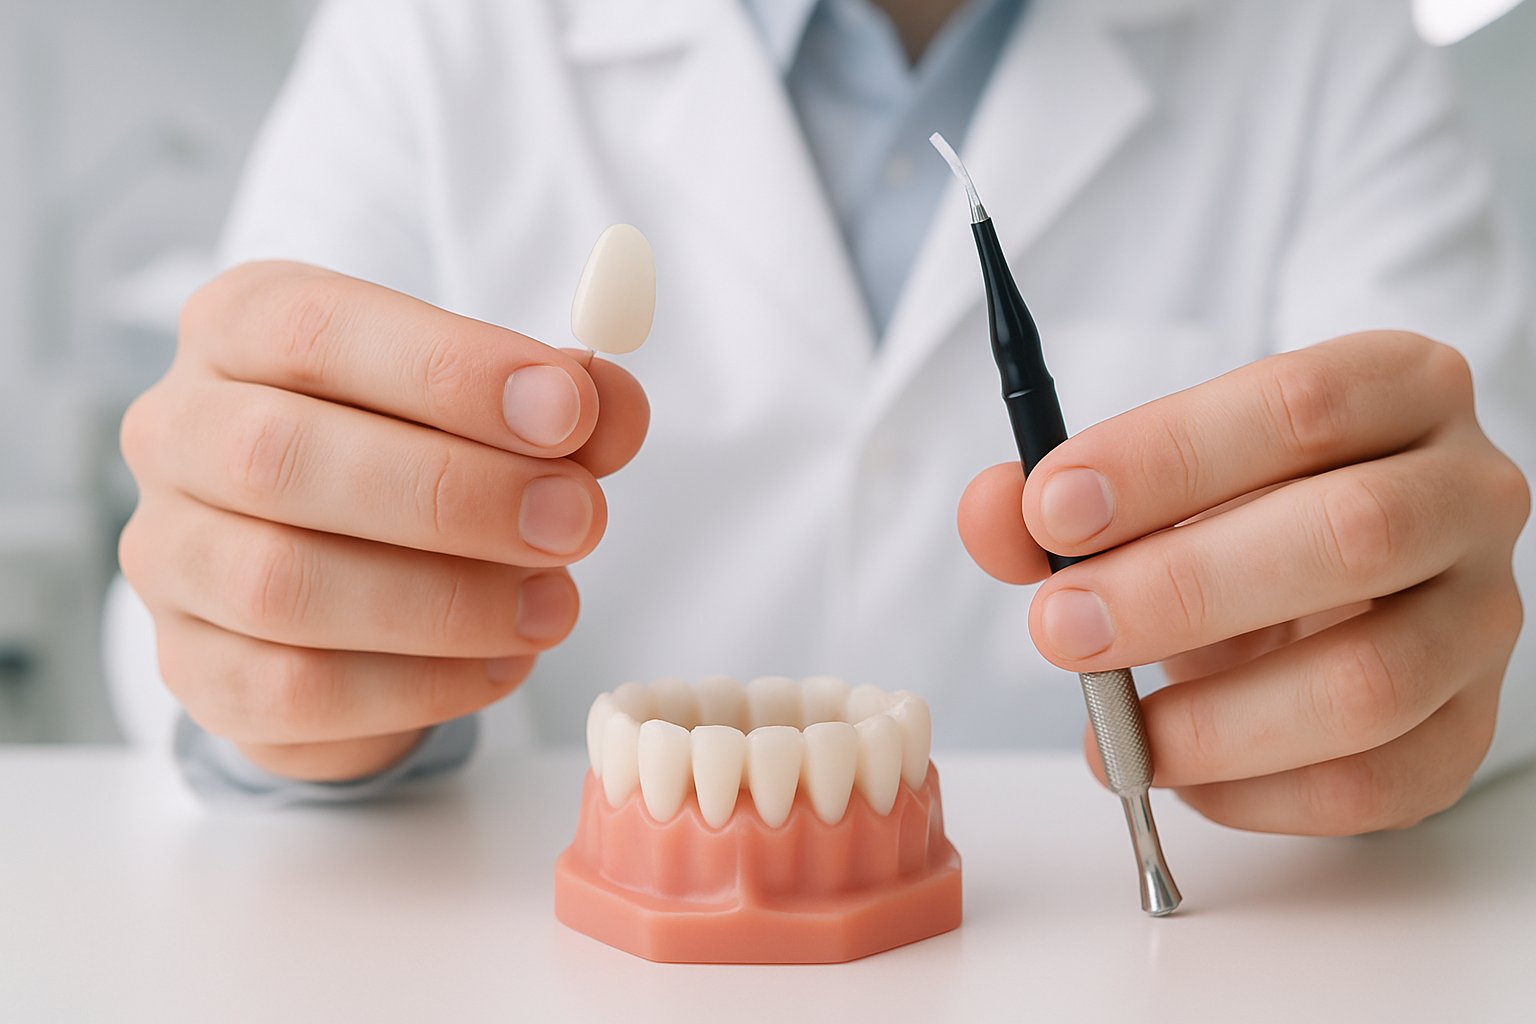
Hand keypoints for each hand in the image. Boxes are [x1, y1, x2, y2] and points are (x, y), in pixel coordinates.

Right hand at [120, 262, 648, 781]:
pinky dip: (420, 685)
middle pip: (279, 455)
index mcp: (239, 329)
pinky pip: (293, 692)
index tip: (569, 412)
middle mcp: (177, 432)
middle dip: (452, 494)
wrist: (355, 579)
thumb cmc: (428, 457)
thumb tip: (609, 406)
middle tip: (577, 521)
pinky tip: (502, 664)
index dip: (450, 369)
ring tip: (554, 605)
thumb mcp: (498, 407)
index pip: (316, 328)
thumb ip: (564, 403)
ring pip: (280, 586)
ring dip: (444, 602)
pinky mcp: (196, 669)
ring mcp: (169, 558)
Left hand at [958, 332, 1528, 834]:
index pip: (1299, 403)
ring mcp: (1481, 617)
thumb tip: (993, 513)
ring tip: (1113, 730)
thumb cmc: (1241, 515)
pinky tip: (1180, 771)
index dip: (1166, 459)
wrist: (1334, 586)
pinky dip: (1257, 794)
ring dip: (1215, 718)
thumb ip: (1062, 497)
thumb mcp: (1155, 486)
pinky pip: (1377, 783)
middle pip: (1351, 535)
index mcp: (1397, 388)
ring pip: (1372, 680)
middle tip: (1058, 626)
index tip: (1052, 511)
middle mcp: (1465, 494)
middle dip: (1180, 590)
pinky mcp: (1470, 727)